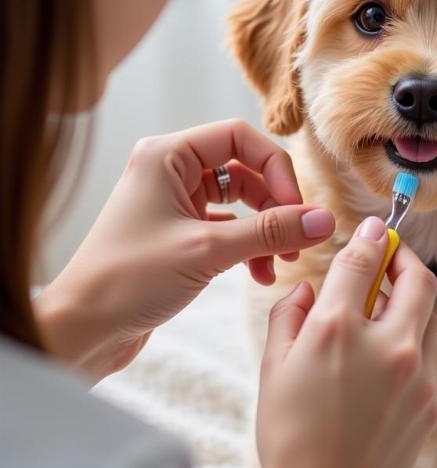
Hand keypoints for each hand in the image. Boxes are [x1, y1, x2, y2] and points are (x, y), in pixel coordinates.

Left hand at [36, 119, 334, 379]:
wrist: (81, 331)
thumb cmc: (127, 281)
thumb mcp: (208, 251)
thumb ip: (271, 232)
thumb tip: (324, 219)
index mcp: (167, 156)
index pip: (239, 137)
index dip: (275, 168)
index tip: (297, 207)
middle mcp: (169, 171)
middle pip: (244, 170)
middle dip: (275, 205)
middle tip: (297, 239)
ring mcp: (174, 202)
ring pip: (240, 202)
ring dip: (265, 231)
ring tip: (281, 263)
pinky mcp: (178, 233)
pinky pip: (227, 227)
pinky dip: (248, 247)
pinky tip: (259, 273)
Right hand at [257, 217, 436, 467]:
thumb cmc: (288, 438)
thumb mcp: (272, 368)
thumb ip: (289, 317)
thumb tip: (307, 291)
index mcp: (339, 330)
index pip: (362, 261)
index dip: (369, 236)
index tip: (372, 227)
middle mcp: (386, 345)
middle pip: (418, 280)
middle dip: (406, 258)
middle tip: (392, 256)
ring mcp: (416, 375)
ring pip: (432, 319)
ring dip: (414, 305)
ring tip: (388, 311)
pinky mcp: (431, 402)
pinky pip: (430, 358)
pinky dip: (413, 346)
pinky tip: (387, 362)